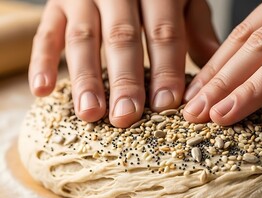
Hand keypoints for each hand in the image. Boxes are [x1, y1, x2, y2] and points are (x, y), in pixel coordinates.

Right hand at [29, 0, 218, 127]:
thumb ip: (196, 27)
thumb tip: (214, 69)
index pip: (163, 31)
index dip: (166, 68)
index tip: (167, 104)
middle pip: (122, 37)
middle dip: (125, 79)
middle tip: (126, 117)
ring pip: (82, 38)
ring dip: (85, 77)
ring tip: (91, 113)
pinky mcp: (56, 4)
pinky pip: (46, 32)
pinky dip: (42, 61)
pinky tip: (43, 91)